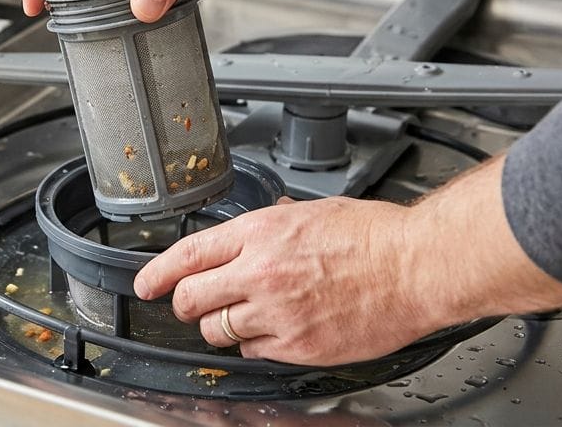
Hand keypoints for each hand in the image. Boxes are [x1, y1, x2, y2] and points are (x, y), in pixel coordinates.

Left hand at [133, 157, 561, 364]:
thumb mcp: (310, 211)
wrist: (415, 266)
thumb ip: (271, 223)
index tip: (147, 284)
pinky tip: (277, 329)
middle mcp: (259, 272)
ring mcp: (276, 312)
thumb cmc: (374, 236)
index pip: (187, 254)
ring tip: (246, 315)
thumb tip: (249, 234)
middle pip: (191, 299)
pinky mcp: (297, 345)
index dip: (157, 273)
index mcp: (259, 232)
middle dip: (186, 303)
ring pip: (217, 330)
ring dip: (223, 325)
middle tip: (193, 304)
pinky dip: (257, 342)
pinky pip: (254, 350)